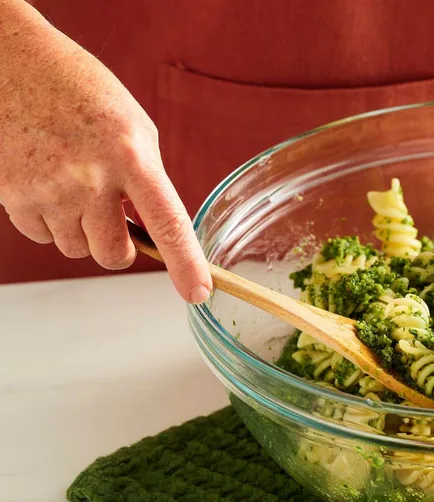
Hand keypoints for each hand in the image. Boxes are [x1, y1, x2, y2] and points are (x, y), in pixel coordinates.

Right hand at [0, 2, 211, 302]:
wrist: (14, 63)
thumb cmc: (82, 91)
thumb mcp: (135, 127)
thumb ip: (147, 178)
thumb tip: (157, 230)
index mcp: (131, 155)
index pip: (167, 223)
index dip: (185, 263)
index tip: (199, 291)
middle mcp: (89, 177)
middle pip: (112, 254)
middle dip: (118, 248)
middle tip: (115, 220)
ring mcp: (47, 188)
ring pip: (75, 249)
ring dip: (82, 231)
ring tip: (76, 188)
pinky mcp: (11, 194)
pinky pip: (41, 237)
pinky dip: (49, 222)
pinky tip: (48, 184)